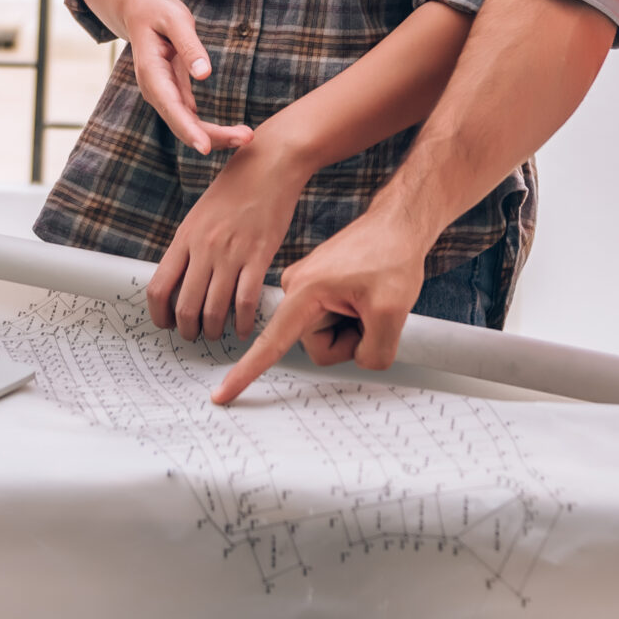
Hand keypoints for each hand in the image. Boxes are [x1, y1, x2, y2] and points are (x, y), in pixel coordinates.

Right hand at [114, 0, 250, 155]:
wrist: (138, 12)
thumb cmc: (157, 12)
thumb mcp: (175, 19)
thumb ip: (190, 46)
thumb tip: (204, 74)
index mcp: (151, 72)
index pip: (170, 107)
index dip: (188, 129)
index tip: (206, 147)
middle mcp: (155, 89)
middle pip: (182, 123)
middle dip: (212, 136)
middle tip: (247, 137)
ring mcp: (163, 94)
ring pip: (187, 125)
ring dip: (215, 135)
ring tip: (246, 136)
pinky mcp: (174, 94)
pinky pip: (190, 118)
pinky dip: (210, 128)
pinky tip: (232, 133)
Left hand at [147, 136, 306, 341]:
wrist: (270, 164)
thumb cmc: (236, 187)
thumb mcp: (201, 214)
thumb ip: (191, 246)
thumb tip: (182, 280)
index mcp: (185, 236)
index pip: (158, 287)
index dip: (159, 314)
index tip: (166, 323)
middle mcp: (204, 247)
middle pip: (185, 306)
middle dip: (187, 330)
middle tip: (194, 335)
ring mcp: (231, 253)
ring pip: (214, 310)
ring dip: (214, 330)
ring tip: (217, 334)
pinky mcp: (259, 255)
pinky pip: (245, 302)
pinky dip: (241, 323)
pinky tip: (242, 328)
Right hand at [210, 206, 428, 405]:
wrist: (397, 224)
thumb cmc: (392, 255)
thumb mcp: (392, 310)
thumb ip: (374, 352)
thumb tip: (362, 360)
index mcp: (304, 291)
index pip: (272, 342)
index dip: (246, 372)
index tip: (220, 395)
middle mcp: (297, 290)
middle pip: (317, 346)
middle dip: (349, 341)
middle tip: (374, 313)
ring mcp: (307, 290)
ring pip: (327, 337)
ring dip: (354, 329)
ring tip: (370, 300)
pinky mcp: (319, 290)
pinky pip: (332, 322)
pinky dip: (354, 320)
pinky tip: (366, 297)